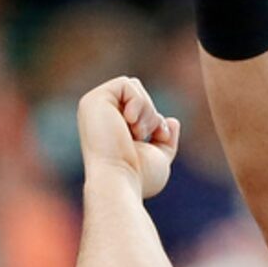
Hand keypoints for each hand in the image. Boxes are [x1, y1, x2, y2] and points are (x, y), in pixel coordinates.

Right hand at [76, 77, 179, 199]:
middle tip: (147, 135)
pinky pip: (126, 84)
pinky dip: (138, 103)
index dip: (156, 119)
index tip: (163, 137)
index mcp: (110, 126)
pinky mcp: (94, 100)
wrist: (119, 182)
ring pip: (133, 86)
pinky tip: (130, 124)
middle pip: (137, 92)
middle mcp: (99, 114)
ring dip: (146, 109)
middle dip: (151, 113)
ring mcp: (94, 106)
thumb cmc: (138, 178)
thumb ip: (165, 140)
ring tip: (138, 132)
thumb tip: (173, 121)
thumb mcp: (158, 158)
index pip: (139, 106)